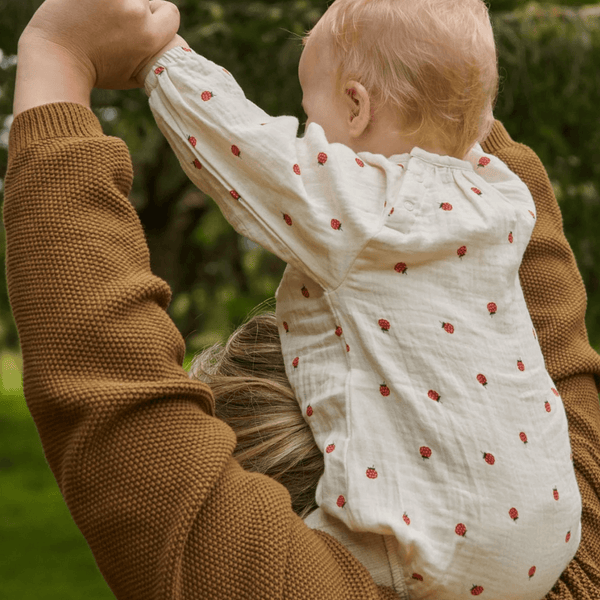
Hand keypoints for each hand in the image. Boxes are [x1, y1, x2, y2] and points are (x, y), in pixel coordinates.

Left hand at [19, 0, 180, 89]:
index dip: (159, 18)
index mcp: (150, 38)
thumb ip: (153, 59)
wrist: (57, 59)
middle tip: (114, 25)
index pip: (171, 13)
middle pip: (146, 0)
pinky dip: (98, 0)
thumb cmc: (96, 72)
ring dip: (116, 3)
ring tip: (99, 18)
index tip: (143, 25)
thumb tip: (173, 51)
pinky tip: (89, 9)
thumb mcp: (134, 76)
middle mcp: (136, 13)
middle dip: (134, 10)